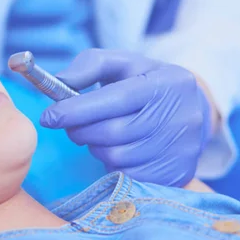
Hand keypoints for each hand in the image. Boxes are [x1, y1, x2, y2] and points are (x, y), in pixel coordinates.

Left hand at [40, 49, 211, 186]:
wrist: (190, 107)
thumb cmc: (145, 81)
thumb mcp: (122, 63)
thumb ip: (90, 65)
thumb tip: (61, 81)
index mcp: (166, 83)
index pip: (116, 99)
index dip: (77, 110)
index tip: (49, 116)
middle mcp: (180, 117)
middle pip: (113, 132)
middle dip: (81, 130)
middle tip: (70, 125)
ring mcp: (181, 149)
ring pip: (117, 156)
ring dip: (95, 147)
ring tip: (97, 134)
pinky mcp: (177, 174)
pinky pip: (128, 176)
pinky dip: (112, 164)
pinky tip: (116, 149)